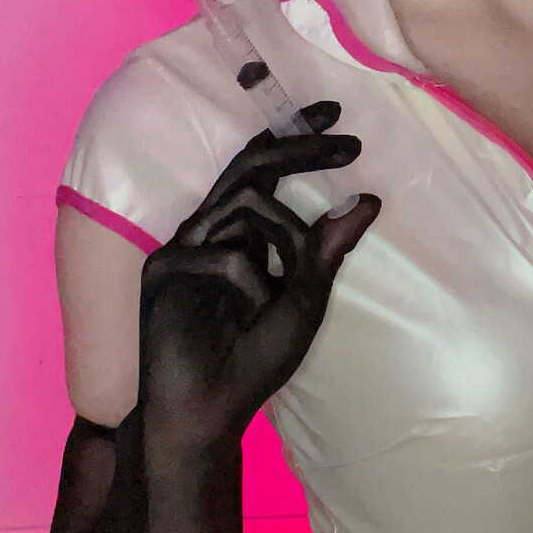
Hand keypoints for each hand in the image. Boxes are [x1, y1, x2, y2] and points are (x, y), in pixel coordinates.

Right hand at [138, 100, 378, 450]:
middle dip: (301, 146)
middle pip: (253, 168)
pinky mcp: (163, 270)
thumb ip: (328, 251)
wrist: (206, 414)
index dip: (298, 139)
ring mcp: (184, 246)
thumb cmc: (254, 363)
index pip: (267, 171)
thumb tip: (370, 198)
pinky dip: (252, 282)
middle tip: (347, 140)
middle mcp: (210, 231)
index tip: (340, 118)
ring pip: (245, 203)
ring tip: (288, 285)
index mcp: (239, 234)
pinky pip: (224, 254)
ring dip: (286, 237)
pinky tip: (251, 313)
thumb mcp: (305, 301)